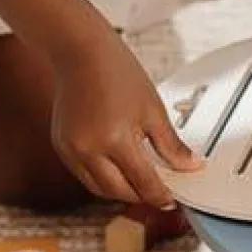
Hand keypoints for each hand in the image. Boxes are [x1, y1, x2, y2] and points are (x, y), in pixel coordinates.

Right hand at [50, 27, 204, 206]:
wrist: (82, 52)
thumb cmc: (117, 72)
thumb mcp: (153, 109)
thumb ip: (171, 145)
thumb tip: (190, 167)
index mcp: (114, 139)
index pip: (143, 183)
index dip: (161, 195)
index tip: (172, 199)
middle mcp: (88, 148)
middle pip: (119, 192)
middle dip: (141, 196)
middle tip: (160, 193)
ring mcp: (71, 149)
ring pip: (99, 189)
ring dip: (121, 191)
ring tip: (140, 182)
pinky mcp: (61, 146)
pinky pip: (84, 175)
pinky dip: (102, 178)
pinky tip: (117, 168)